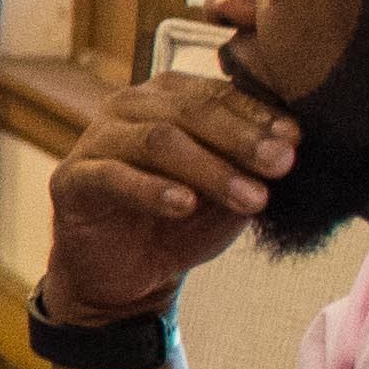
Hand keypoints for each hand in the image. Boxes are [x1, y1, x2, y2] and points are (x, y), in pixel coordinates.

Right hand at [38, 63, 297, 324]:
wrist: (128, 275)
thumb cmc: (181, 222)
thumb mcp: (228, 190)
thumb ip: (250, 165)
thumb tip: (293, 144)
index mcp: (169, 97)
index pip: (218, 94)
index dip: (260, 116)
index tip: (297, 141)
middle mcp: (129, 107)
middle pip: (190, 111)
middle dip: (241, 139)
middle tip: (281, 165)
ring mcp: (96, 139)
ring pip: (158, 140)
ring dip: (210, 169)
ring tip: (250, 198)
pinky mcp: (72, 179)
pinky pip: (113, 177)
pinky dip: (152, 190)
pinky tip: (184, 205)